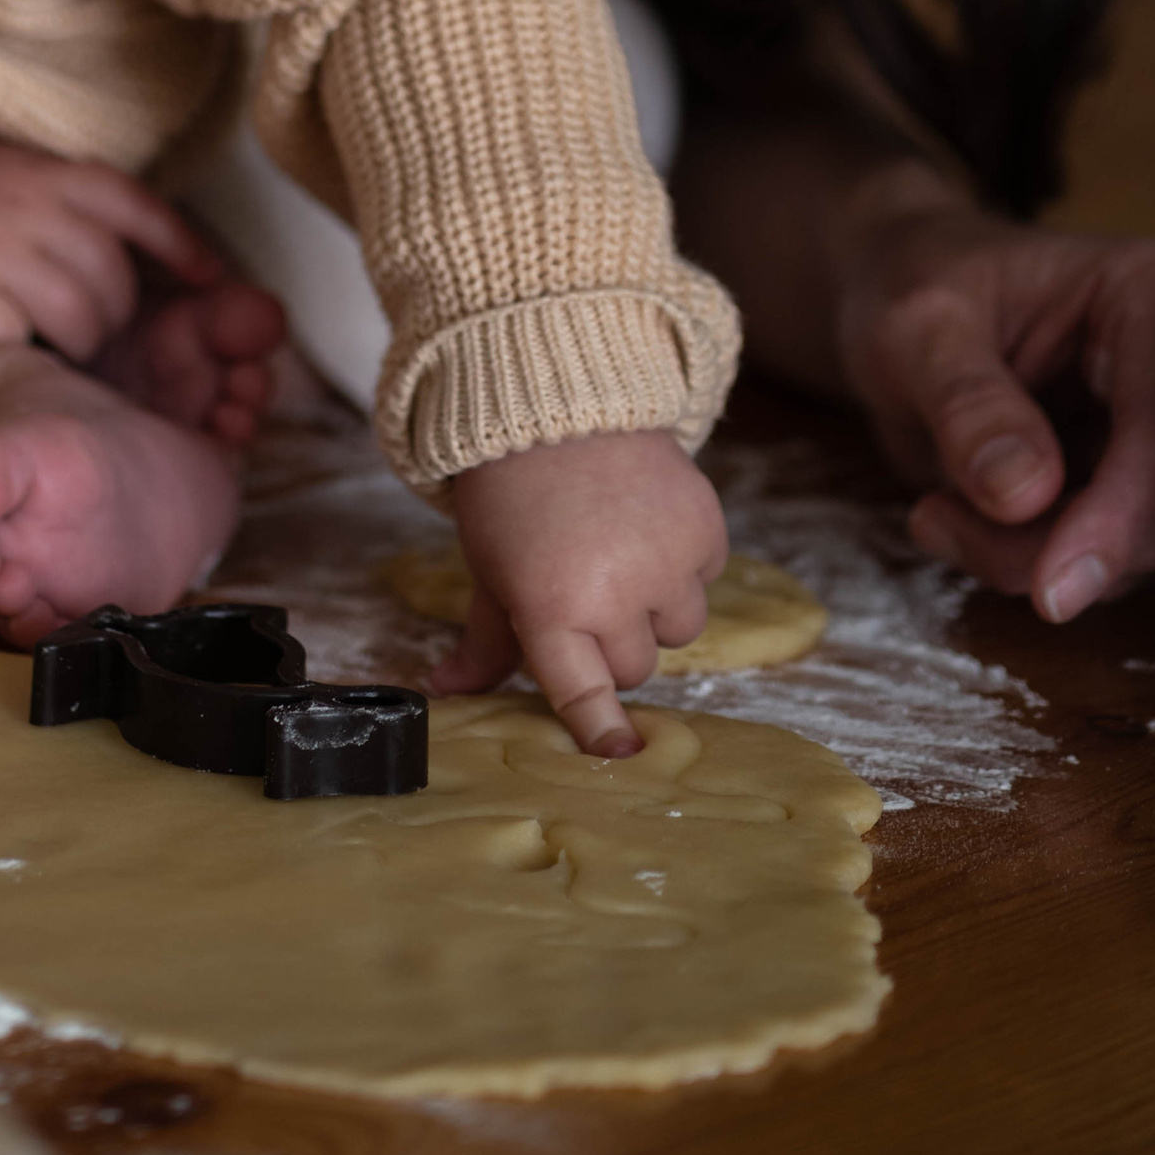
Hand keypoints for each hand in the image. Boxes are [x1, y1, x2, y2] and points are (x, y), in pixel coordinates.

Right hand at [0, 142, 226, 357]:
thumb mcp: (16, 177)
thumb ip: (75, 203)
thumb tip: (165, 251)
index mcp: (45, 172)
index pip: (132, 204)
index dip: (179, 244)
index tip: (212, 279)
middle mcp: (24, 205)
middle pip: (111, 273)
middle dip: (115, 313)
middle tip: (94, 327)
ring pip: (79, 315)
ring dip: (79, 341)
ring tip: (55, 341)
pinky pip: (20, 339)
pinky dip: (22, 348)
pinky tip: (6, 339)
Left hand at [439, 430, 727, 755]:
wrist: (556, 399)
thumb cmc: (511, 494)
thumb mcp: (489, 568)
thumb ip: (484, 641)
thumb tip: (447, 693)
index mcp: (550, 606)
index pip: (582, 692)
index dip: (601, 729)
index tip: (623, 756)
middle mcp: (614, 591)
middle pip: (634, 667)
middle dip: (614, 640)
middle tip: (586, 586)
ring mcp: (667, 559)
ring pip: (680, 629)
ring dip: (656, 604)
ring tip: (619, 547)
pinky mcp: (705, 527)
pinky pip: (706, 575)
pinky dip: (684, 558)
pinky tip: (646, 519)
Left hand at [832, 171, 1154, 623]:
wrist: (894, 305)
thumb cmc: (910, 285)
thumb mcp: (917, 324)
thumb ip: (967, 401)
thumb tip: (1021, 494)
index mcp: (1145, 299)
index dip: (1124, 512)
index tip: (1053, 584)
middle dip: (1056, 545)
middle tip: (939, 523)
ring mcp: (1149, 441)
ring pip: (1131, 550)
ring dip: (1026, 557)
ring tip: (932, 510)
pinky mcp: (1121, 493)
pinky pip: (1093, 563)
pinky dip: (1019, 561)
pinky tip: (950, 516)